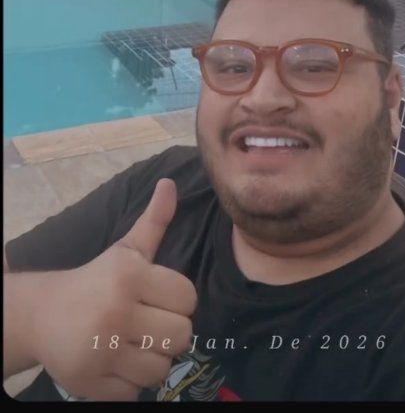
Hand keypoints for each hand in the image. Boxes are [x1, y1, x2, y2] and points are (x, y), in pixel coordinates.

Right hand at [29, 179, 196, 400]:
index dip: (178, 301)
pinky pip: (136, 392)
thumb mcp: (126, 249)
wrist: (44, 314)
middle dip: (168, 331)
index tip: (159, 299)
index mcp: (129, 276)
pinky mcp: (91, 383)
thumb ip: (154, 221)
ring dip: (152, 359)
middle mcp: (116, 312)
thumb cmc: (96, 279)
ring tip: (132, 343)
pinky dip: (130, 382)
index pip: (188, 298)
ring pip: (163, 368)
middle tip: (147, 323)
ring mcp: (102, 350)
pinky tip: (115, 362)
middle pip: (182, 335)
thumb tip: (170, 184)